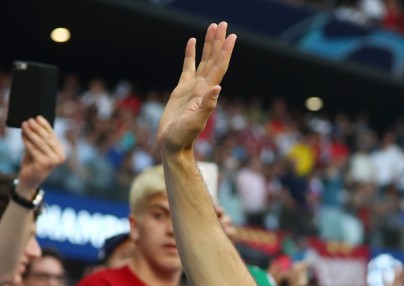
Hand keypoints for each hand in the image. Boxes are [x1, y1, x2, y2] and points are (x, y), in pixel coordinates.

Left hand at [16, 116, 66, 193]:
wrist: (29, 179)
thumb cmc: (33, 162)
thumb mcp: (37, 148)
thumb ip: (39, 138)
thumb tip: (34, 121)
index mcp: (60, 152)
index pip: (52, 135)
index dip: (45, 125)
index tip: (37, 117)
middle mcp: (60, 157)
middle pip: (47, 138)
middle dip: (37, 128)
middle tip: (28, 120)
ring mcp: (53, 161)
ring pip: (40, 143)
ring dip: (30, 132)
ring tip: (23, 125)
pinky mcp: (44, 164)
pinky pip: (34, 149)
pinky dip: (27, 141)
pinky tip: (22, 135)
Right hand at [157, 22, 236, 154]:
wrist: (172, 144)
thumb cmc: (183, 137)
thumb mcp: (195, 122)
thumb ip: (206, 106)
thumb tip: (217, 88)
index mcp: (207, 92)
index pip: (219, 67)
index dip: (225, 52)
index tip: (231, 36)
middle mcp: (203, 87)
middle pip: (213, 59)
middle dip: (218, 42)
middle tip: (222, 23)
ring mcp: (193, 87)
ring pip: (203, 60)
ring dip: (208, 44)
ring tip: (212, 27)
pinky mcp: (182, 89)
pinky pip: (188, 67)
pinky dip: (190, 54)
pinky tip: (192, 42)